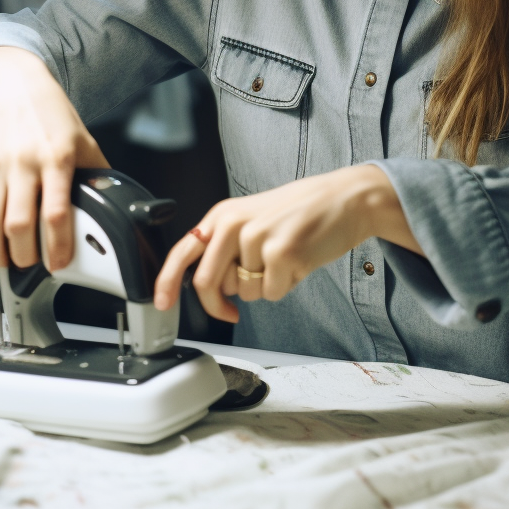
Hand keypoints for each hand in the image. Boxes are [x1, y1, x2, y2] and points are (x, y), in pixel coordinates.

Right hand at [0, 47, 108, 270]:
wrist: (11, 83)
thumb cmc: (51, 113)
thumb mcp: (83, 139)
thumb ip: (96, 173)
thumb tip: (115, 203)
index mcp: (56, 158)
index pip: (56, 213)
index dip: (58, 246)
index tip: (60, 263)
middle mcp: (23, 164)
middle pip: (18, 226)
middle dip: (26, 257)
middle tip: (35, 264)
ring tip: (11, 260)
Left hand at [154, 165, 420, 321]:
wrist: (346, 198)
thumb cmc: (302, 211)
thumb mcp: (255, 218)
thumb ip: (228, 246)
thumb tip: (210, 287)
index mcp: (224, 215)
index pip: (184, 251)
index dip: (167, 282)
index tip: (162, 304)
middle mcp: (235, 224)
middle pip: (209, 283)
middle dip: (219, 305)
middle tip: (232, 310)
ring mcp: (258, 238)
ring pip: (245, 292)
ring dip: (264, 286)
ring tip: (285, 259)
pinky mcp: (282, 253)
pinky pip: (272, 293)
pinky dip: (286, 286)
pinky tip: (299, 262)